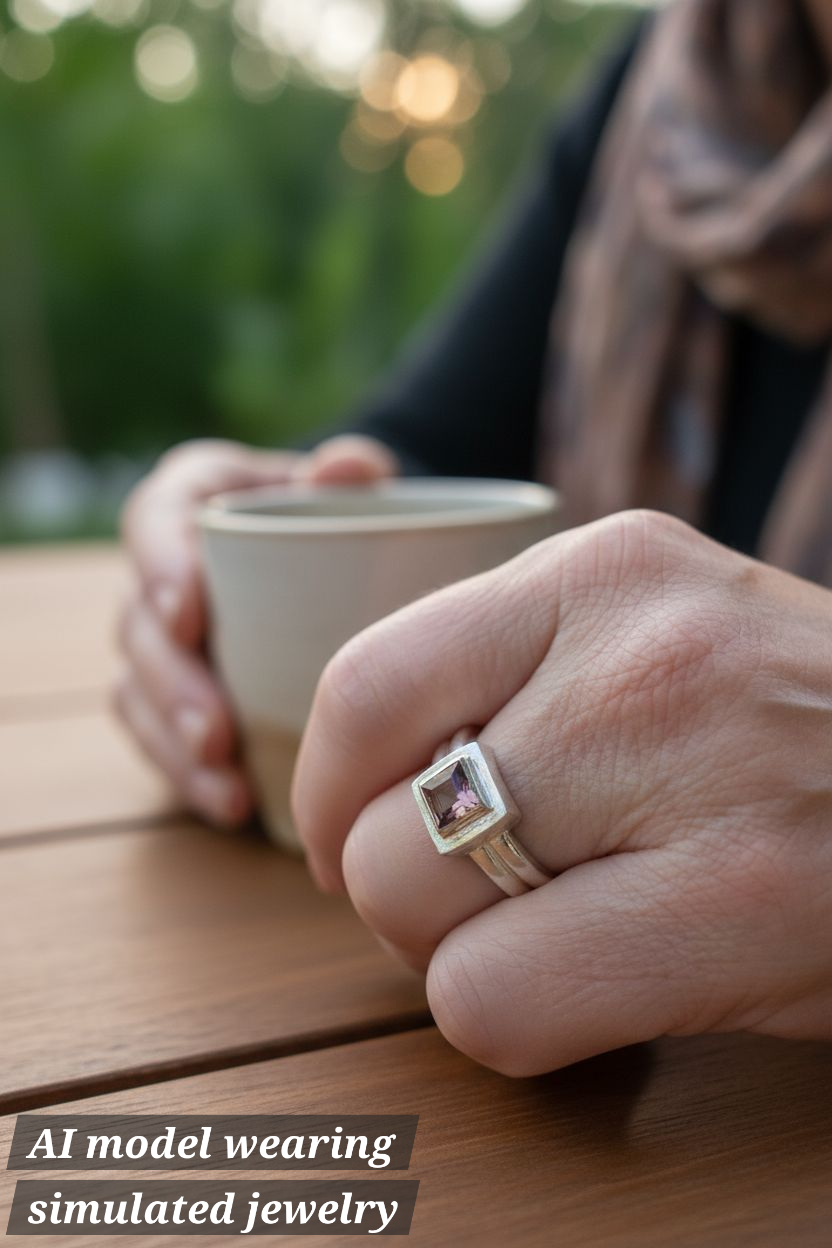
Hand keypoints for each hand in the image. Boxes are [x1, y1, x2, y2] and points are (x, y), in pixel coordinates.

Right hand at [116, 435, 398, 824]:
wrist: (349, 561)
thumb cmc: (347, 518)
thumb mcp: (355, 490)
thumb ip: (353, 475)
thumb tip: (345, 468)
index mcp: (193, 503)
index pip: (154, 520)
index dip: (159, 565)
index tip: (188, 611)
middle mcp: (164, 573)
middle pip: (139, 624)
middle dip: (171, 683)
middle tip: (215, 727)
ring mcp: (165, 642)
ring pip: (139, 692)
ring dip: (175, 744)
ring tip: (224, 782)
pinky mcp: (176, 698)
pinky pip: (161, 739)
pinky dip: (191, 776)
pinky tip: (232, 805)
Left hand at [293, 510, 831, 1073]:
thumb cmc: (797, 730)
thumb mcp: (659, 642)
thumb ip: (518, 679)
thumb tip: (353, 786)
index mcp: (604, 570)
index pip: (365, 684)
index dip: (329, 789)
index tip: (352, 836)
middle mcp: (638, 649)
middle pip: (379, 817)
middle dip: (398, 893)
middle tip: (478, 908)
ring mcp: (692, 768)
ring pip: (417, 908)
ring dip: (460, 957)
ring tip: (560, 938)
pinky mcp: (739, 899)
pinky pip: (494, 1002)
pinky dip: (522, 1020)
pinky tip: (609, 989)